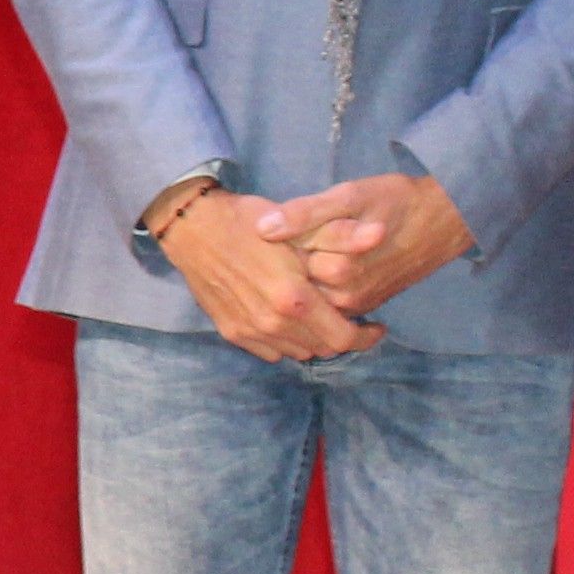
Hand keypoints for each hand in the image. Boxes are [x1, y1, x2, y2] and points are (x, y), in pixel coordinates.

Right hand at [157, 189, 379, 362]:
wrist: (192, 228)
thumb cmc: (248, 222)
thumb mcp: (300, 224)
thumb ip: (342, 235)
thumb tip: (381, 233)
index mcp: (294, 299)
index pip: (343, 338)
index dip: (365, 337)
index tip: (376, 326)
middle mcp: (272, 324)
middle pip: (322, 349)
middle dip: (342, 337)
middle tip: (349, 318)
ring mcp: (250, 331)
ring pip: (298, 352)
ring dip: (314, 340)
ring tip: (320, 318)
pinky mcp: (232, 332)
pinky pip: (271, 351)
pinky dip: (287, 341)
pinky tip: (288, 320)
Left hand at [251, 174, 469, 321]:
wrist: (444, 220)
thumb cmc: (396, 201)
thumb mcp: (350, 196)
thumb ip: (305, 213)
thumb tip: (263, 228)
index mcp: (337, 269)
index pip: (283, 263)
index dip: (280, 242)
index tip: (288, 222)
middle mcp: (345, 296)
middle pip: (294, 280)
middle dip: (289, 258)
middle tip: (304, 231)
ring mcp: (355, 306)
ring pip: (309, 291)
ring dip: (304, 270)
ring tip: (315, 242)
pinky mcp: (363, 308)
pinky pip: (326, 300)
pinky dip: (319, 282)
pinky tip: (325, 257)